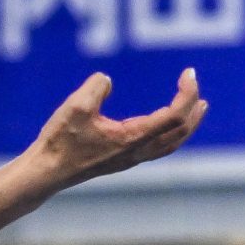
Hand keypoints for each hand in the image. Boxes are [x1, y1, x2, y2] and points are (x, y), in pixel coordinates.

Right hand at [24, 69, 207, 187]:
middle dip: (193, 107)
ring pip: (172, 143)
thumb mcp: (75, 107)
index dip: (187, 93)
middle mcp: (137, 151)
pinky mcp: (121, 160)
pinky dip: (172, 134)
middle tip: (195, 85)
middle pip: (180, 131)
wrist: (46, 172)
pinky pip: (159, 148)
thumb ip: (96, 87)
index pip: (174, 115)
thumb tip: (107, 81)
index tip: (188, 73)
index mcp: (133, 138)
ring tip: (198, 109)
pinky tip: (165, 126)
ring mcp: (130, 158)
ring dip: (188, 125)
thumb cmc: (59, 142)